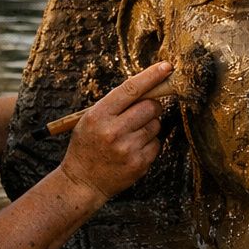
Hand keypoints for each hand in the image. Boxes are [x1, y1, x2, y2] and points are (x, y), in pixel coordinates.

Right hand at [58, 62, 172, 200]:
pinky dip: (149, 143)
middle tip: (141, 113)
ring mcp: (128, 149)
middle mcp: (114, 131)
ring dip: (149, 126)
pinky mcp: (139, 163)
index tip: (167, 67)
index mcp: (99, 116)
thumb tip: (148, 87)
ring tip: (130, 135)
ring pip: (156, 125)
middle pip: (150, 106)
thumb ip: (116, 105)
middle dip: (151, 106)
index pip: (130, 89)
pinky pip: (157, 143)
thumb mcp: (91, 120)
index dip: (151, 76)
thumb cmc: (88, 145)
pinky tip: (133, 150)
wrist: (82, 182)